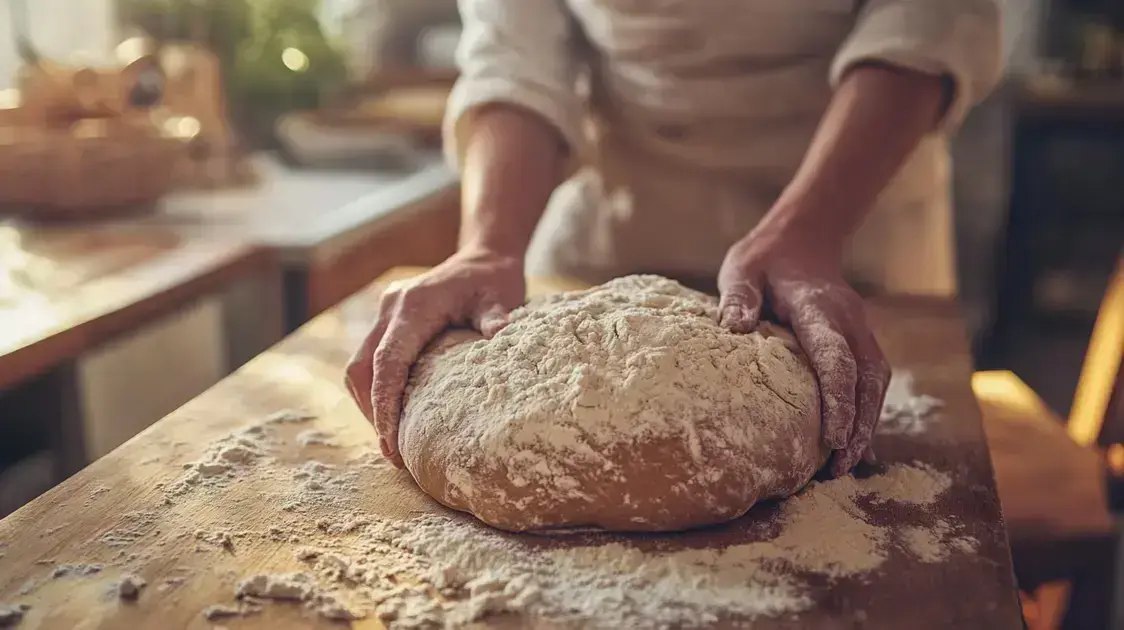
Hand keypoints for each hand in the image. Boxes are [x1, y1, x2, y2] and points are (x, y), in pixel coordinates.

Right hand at [344, 247, 524, 466]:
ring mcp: (386, 314)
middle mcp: (390, 308)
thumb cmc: (493, 278)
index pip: (386, 361)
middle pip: (361, 369)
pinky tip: (396, 413)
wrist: (483, 255)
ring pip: (359, 367)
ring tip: (393, 439)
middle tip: (393, 452)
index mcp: (413, 305)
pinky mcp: (389, 323)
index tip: (390, 441)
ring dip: (370, 403)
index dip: (383, 404)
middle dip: (371, 411)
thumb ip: (496, 316)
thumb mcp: (500, 295)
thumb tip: (502, 335)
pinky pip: (370, 361)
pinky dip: (377, 390)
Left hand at [717, 220, 889, 476]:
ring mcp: (860, 330)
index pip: (835, 356)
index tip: (834, 437)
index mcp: (819, 306)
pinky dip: (866, 410)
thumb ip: (739, 296)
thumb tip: (735, 327)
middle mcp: (849, 320)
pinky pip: (872, 379)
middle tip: (840, 466)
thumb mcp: (742, 269)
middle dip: (859, 423)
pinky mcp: (860, 340)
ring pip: (876, 381)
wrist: (802, 239)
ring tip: (846, 465)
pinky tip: (852, 442)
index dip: (838, 398)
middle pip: (867, 377)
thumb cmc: (765, 260)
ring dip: (867, 422)